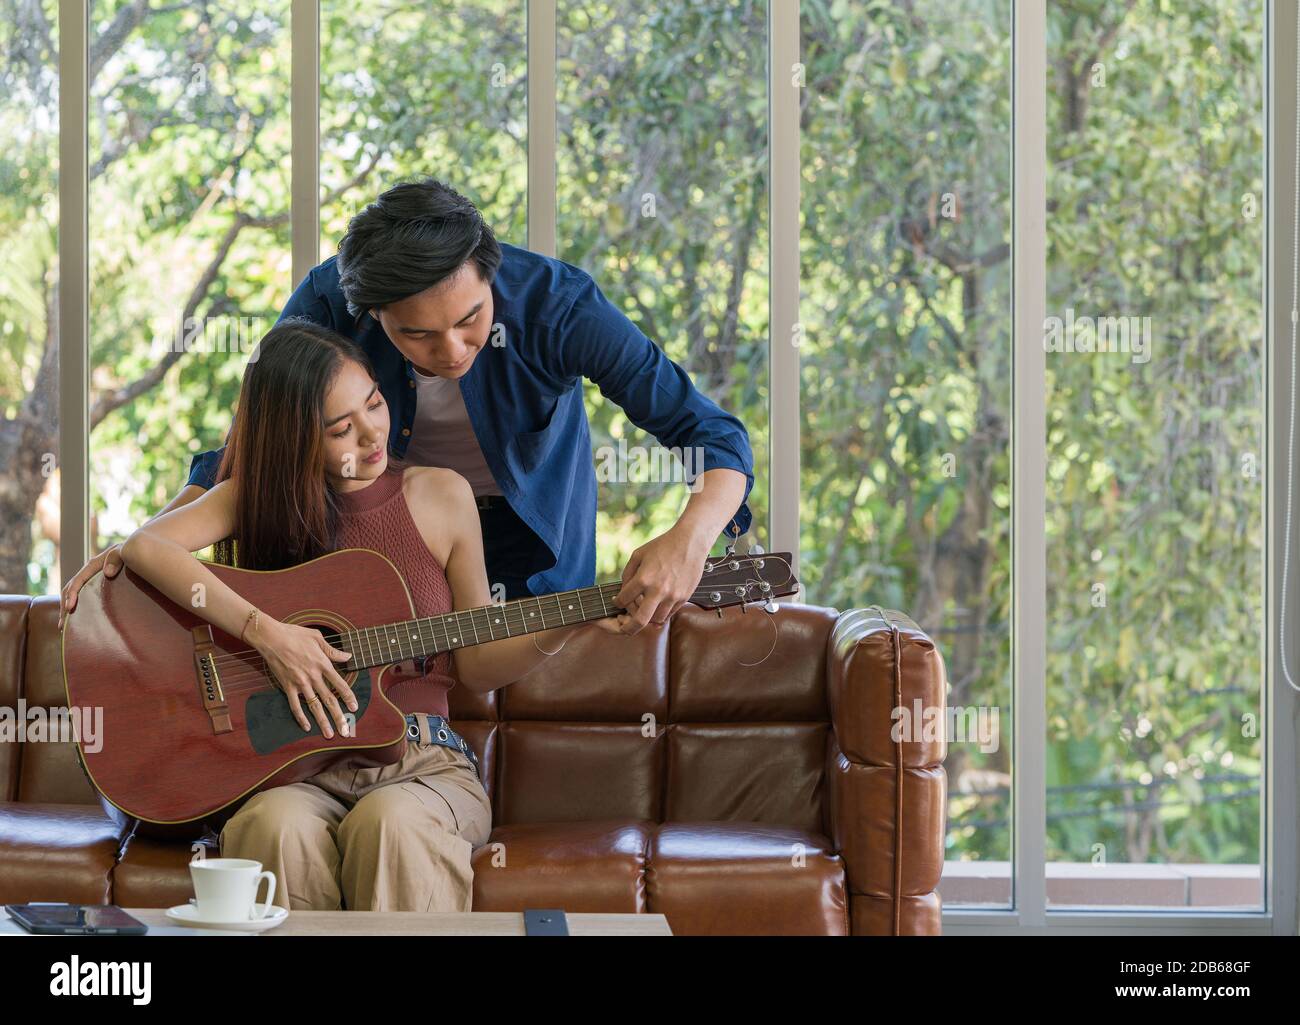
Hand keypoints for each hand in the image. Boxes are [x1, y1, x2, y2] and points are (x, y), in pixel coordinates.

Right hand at [58, 545, 124, 630]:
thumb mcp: (123, 551)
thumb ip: (116, 558)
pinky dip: (76, 606)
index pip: (77, 581)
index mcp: (92, 565)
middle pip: (69, 589)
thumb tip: (108, 573)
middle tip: (63, 624)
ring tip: (64, 626)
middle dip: (64, 606)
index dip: (71, 594)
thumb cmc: (129, 551)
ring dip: (66, 608)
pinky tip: (76, 619)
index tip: (69, 608)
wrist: (134, 549)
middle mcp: (87, 572)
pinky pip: (81, 595)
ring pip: (73, 594)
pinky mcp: (94, 584)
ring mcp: (90, 578)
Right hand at [251, 619, 357, 737]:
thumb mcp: (317, 637)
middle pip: (329, 700)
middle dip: (339, 716)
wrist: (271, 638)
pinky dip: (300, 717)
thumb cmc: (295, 634)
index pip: (340, 684)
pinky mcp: (287, 686)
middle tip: (346, 730)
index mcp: (323, 664)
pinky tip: (306, 727)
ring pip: (314, 706)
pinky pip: (295, 705)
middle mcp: (313, 676)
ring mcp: (300, 683)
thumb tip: (348, 657)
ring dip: (322, 721)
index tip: (355, 707)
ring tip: (329, 734)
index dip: (349, 697)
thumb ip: (332, 651)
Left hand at [606, 526, 709, 635]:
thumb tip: (623, 592)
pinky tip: (656, 606)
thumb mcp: (638, 554)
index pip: (624, 600)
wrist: (690, 543)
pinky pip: (669, 614)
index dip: (617, 602)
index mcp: (643, 578)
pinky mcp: (683, 598)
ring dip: (647, 618)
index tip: (617, 601)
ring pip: (655, 620)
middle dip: (628, 628)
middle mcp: (658, 590)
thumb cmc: (663, 546)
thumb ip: (627, 574)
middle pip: (640, 620)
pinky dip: (660, 613)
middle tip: (623, 627)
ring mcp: (672, 596)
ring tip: (643, 611)